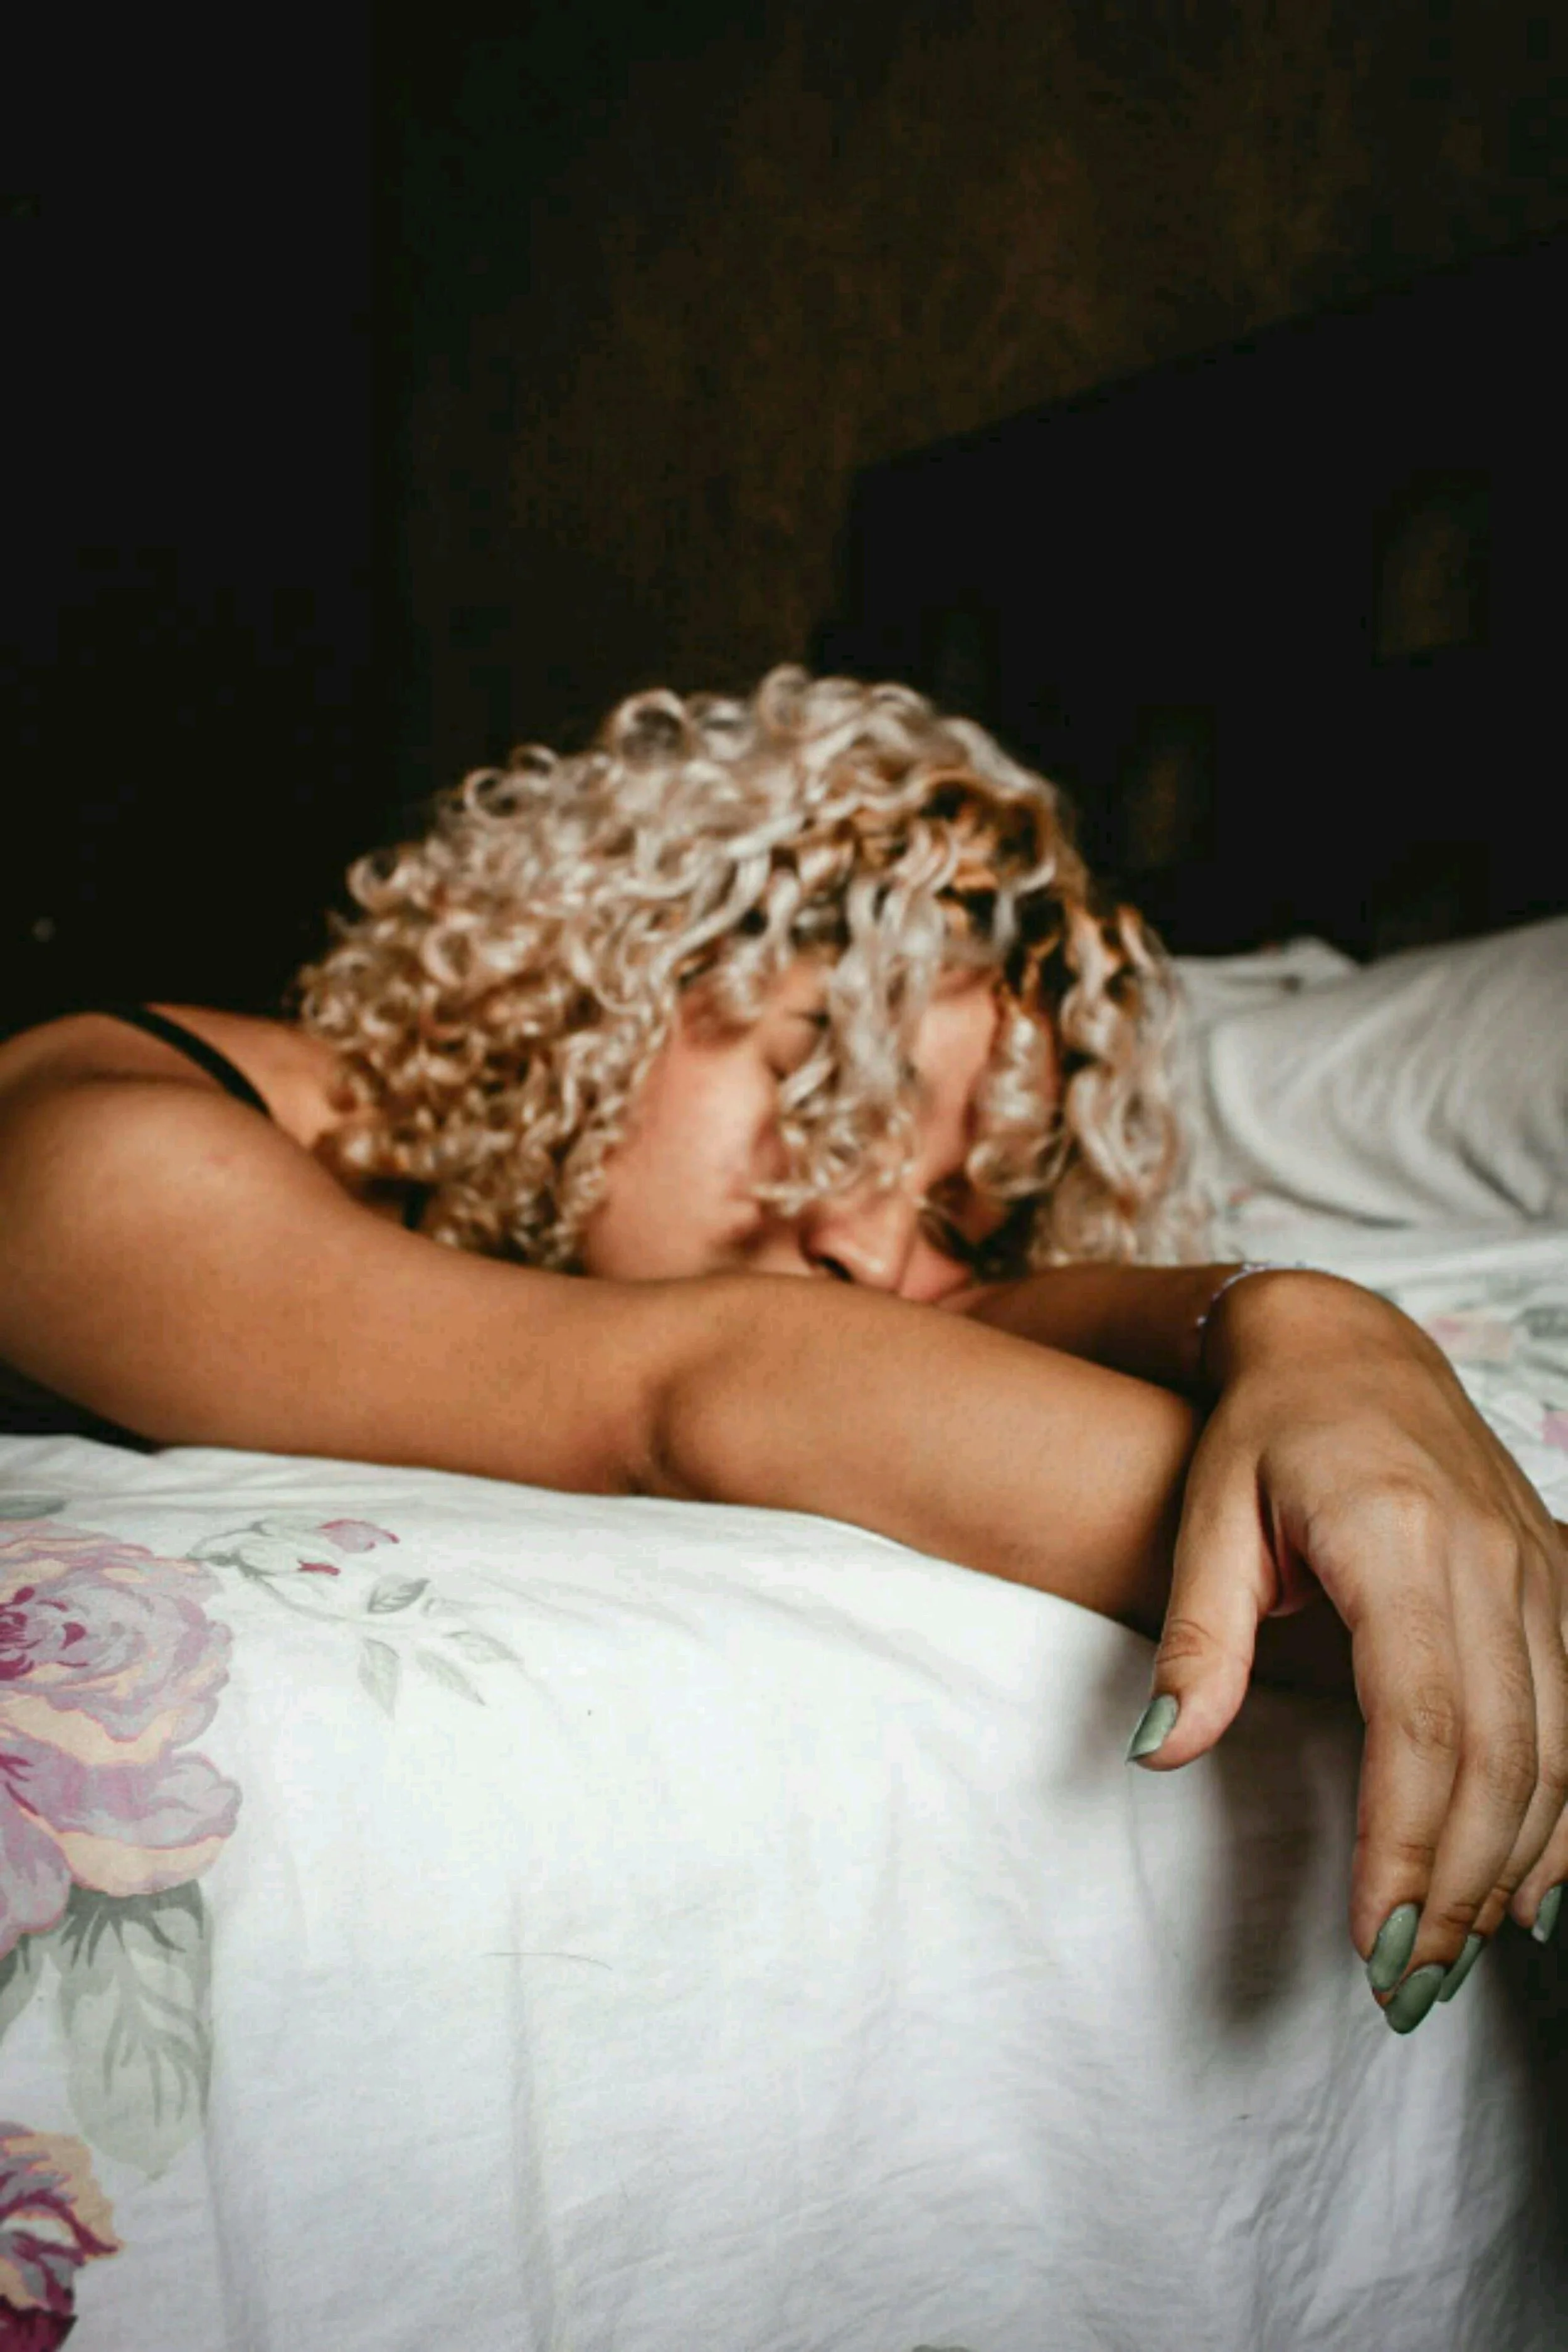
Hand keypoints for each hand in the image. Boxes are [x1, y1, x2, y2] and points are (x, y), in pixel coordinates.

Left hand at [1129, 1270, 1567, 2032]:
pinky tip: (1526, 1889)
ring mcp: (1540, 1571)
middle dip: (1459, 1887)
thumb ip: (1195, 1638)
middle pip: (1503, 1759)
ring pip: (1559, 1752)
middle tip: (1408, 1988)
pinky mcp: (1558, 1583)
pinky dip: (1562, 1815)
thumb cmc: (1262, 1432)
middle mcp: (1492, 1560)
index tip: (1375, 1944)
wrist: (1345, 1343)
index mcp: (1399, 1541)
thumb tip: (1162, 1753)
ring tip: (1454, 1961)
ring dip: (1512, 1868)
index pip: (1423, 1726)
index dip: (1408, 1846)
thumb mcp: (1205, 1517)